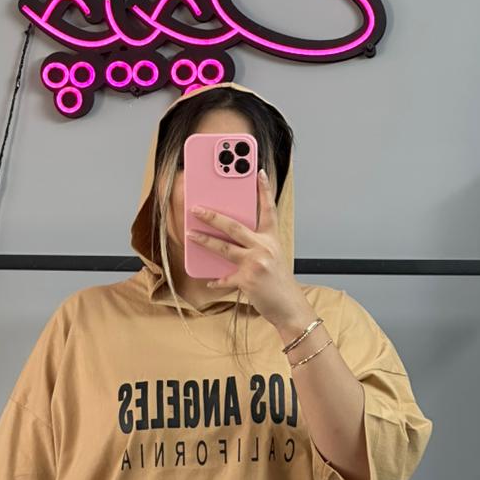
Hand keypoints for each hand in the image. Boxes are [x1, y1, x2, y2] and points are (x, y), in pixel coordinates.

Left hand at [186, 169, 309, 327]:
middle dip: (213, 216)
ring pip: (224, 247)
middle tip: (197, 208)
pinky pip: (225, 277)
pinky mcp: (247, 280)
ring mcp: (256, 263)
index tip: (257, 172)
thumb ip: (256, 245)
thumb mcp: (273, 257)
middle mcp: (264, 247)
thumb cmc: (279, 282)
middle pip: (234, 226)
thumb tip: (230, 238)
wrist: (289, 306)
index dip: (263, 190)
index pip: (268, 209)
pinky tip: (209, 280)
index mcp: (272, 238)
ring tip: (190, 234)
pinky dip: (216, 280)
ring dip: (204, 240)